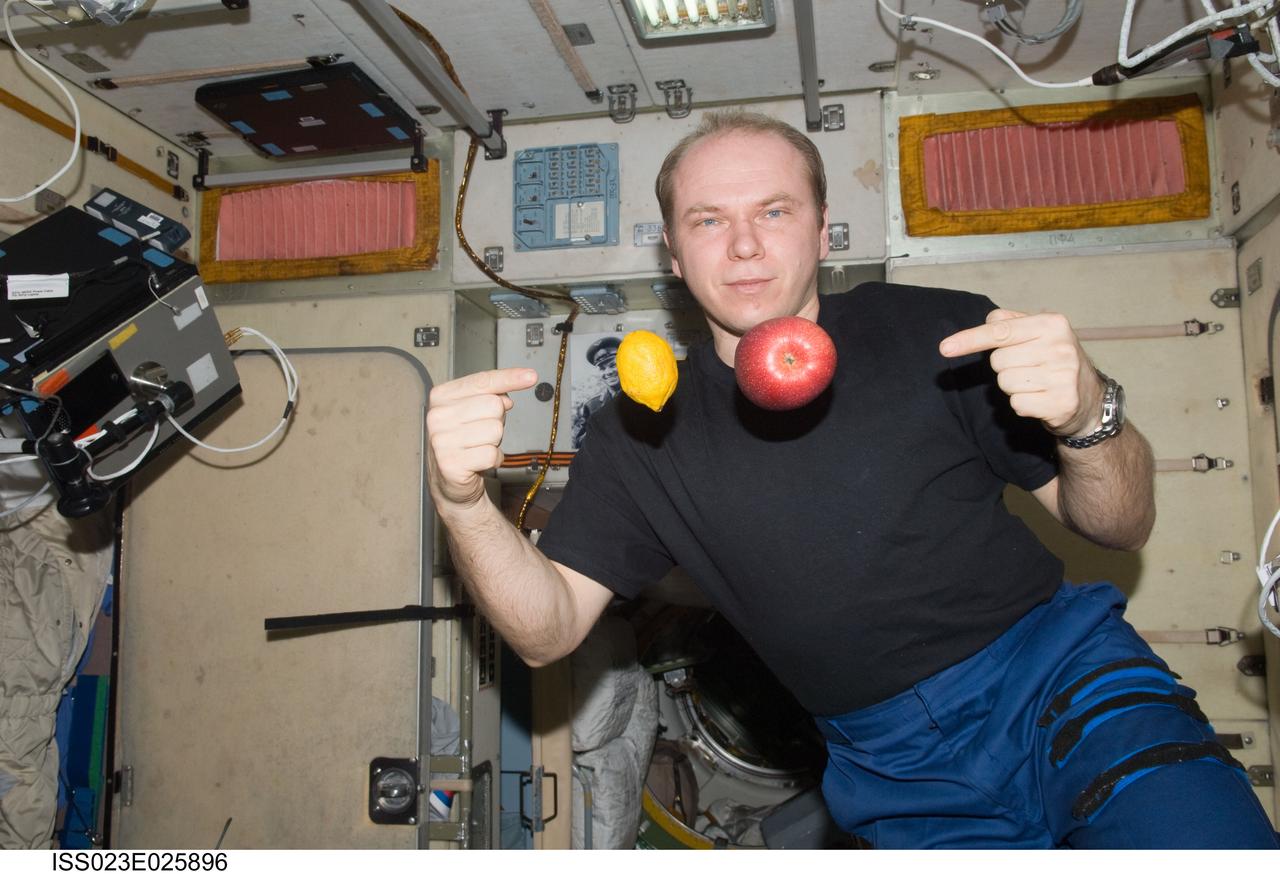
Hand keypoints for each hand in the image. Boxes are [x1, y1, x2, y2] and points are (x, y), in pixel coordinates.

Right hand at [426, 368, 537, 511]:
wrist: (449, 481)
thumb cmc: (464, 442)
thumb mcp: (473, 412)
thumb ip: (490, 397)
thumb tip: (507, 398)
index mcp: (441, 397)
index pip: (482, 381)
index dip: (509, 378)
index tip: (531, 375)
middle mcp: (438, 416)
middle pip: (494, 405)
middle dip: (497, 420)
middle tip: (482, 433)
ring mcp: (442, 440)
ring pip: (495, 430)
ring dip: (495, 441)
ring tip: (478, 447)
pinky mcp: (451, 463)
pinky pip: (492, 453)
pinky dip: (494, 459)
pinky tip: (479, 461)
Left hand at [938, 309, 1103, 437]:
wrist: (1090, 398)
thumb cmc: (1054, 360)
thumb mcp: (1039, 332)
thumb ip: (1010, 323)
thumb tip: (986, 322)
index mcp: (1052, 324)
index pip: (1000, 331)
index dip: (970, 339)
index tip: (945, 348)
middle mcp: (1060, 347)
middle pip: (998, 361)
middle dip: (1006, 367)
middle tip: (1030, 368)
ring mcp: (1063, 376)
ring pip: (1005, 384)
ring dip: (1013, 387)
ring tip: (1036, 384)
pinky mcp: (1062, 403)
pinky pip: (1016, 405)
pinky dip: (1023, 405)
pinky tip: (1041, 399)